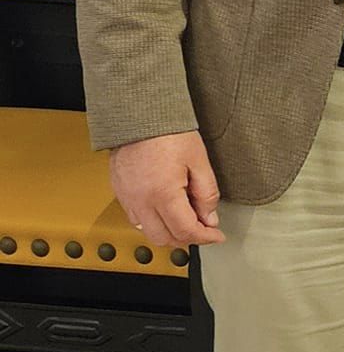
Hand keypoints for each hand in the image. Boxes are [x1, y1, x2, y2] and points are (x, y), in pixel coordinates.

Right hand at [109, 131, 225, 247]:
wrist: (140, 113)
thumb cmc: (169, 131)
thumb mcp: (199, 159)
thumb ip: (207, 192)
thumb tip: (209, 218)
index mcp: (163, 194)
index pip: (186, 231)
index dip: (205, 237)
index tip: (216, 235)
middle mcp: (141, 202)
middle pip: (165, 238)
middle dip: (187, 239)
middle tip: (203, 228)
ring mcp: (127, 198)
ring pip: (148, 233)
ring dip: (168, 232)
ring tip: (185, 218)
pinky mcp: (120, 192)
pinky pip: (135, 219)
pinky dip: (152, 222)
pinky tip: (164, 209)